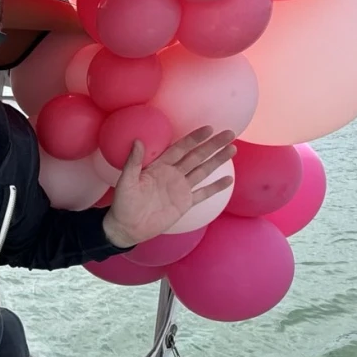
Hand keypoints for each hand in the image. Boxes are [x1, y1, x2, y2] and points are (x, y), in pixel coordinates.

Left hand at [101, 127, 235, 248]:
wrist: (127, 227)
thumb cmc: (123, 203)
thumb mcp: (126, 181)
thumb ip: (133, 162)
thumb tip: (137, 140)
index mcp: (159, 166)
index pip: (180, 148)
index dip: (194, 139)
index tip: (209, 129)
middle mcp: (173, 174)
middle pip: (196, 156)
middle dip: (212, 145)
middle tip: (229, 134)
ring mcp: (181, 188)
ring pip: (203, 171)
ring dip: (217, 160)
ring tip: (232, 149)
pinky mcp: (185, 203)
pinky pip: (203, 194)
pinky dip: (215, 187)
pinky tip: (228, 179)